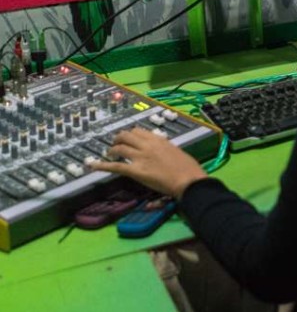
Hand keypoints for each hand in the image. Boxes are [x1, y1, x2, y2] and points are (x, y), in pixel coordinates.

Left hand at [88, 127, 207, 198]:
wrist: (188, 180)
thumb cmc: (188, 168)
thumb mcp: (177, 152)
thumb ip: (165, 148)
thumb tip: (160, 150)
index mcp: (159, 140)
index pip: (139, 131)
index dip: (131, 134)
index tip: (129, 139)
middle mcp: (148, 145)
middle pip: (126, 135)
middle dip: (118, 138)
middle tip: (115, 144)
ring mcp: (140, 157)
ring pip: (119, 148)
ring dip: (112, 150)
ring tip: (108, 154)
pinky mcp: (136, 171)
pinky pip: (116, 166)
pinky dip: (102, 165)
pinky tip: (93, 165)